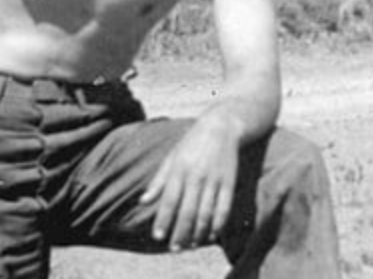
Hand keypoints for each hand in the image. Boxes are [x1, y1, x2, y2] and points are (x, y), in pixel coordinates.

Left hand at [140, 114, 240, 250]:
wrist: (222, 126)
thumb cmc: (192, 142)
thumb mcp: (172, 157)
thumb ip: (158, 180)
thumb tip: (143, 201)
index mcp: (179, 169)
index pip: (169, 200)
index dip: (163, 220)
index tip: (158, 236)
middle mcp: (197, 175)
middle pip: (187, 211)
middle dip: (180, 232)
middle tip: (175, 248)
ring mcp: (214, 179)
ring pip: (206, 213)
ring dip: (198, 232)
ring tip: (191, 244)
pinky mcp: (229, 181)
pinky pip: (224, 207)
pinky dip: (218, 224)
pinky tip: (212, 234)